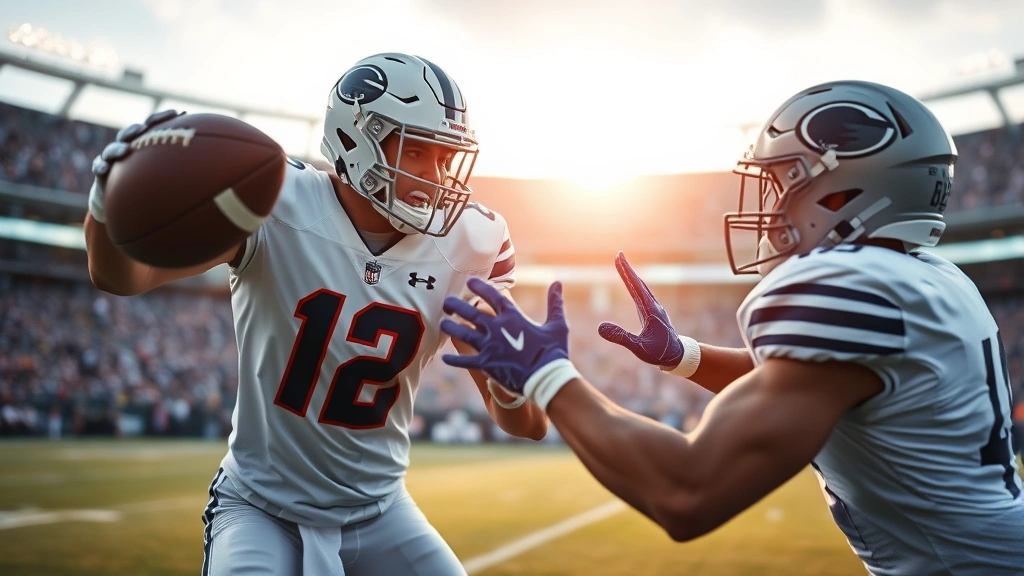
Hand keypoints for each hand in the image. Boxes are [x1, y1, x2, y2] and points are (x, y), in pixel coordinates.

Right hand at [89, 109, 183, 222]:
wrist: (126, 201)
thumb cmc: (154, 186)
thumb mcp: (174, 178)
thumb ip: (193, 171)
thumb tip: (227, 173)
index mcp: (149, 145)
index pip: (156, 127)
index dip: (165, 118)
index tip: (179, 113)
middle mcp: (132, 148)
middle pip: (133, 133)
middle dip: (138, 129)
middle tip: (144, 130)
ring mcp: (116, 159)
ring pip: (114, 148)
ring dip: (118, 148)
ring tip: (124, 150)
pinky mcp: (103, 173)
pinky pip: (100, 168)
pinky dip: (102, 166)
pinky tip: (105, 169)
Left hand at [440, 277, 569, 395]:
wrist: (547, 379)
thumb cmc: (554, 351)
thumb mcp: (557, 324)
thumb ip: (555, 302)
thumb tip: (558, 282)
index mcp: (513, 317)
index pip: (492, 296)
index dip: (480, 287)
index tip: (469, 281)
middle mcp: (497, 329)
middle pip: (471, 313)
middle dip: (457, 305)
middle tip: (447, 301)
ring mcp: (490, 347)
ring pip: (464, 334)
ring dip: (451, 327)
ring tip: (442, 322)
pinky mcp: (487, 364)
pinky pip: (466, 361)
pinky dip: (455, 360)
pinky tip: (444, 358)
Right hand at [598, 251, 682, 368]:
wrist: (679, 356)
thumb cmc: (660, 353)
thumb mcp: (639, 348)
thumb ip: (620, 337)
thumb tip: (600, 327)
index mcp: (650, 310)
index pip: (635, 286)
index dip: (626, 271)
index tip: (619, 257)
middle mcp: (653, 306)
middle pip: (639, 283)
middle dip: (628, 269)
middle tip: (619, 255)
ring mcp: (655, 309)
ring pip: (642, 288)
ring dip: (632, 277)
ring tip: (624, 268)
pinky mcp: (654, 314)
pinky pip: (643, 295)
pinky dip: (636, 286)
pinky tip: (634, 288)